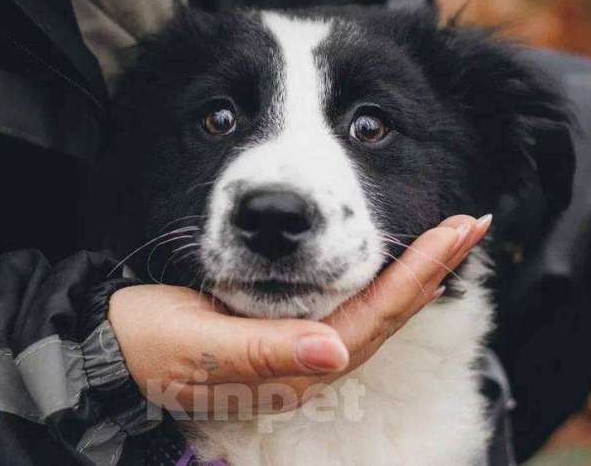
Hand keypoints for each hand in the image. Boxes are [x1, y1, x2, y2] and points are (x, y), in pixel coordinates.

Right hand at [108, 214, 490, 416]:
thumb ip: (269, 352)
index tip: (457, 233)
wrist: (115, 347)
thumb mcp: (202, 350)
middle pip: (387, 310)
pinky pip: (347, 299)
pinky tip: (393, 255)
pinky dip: (378, 272)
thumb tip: (337, 350)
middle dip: (432, 267)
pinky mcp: (287, 327)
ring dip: (414, 268)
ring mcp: (302, 345)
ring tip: (450, 233)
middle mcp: (310, 358)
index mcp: (295, 366)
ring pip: (373, 303)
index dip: (418, 275)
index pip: (374, 316)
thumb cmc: (152, 346)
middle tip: (474, 224)